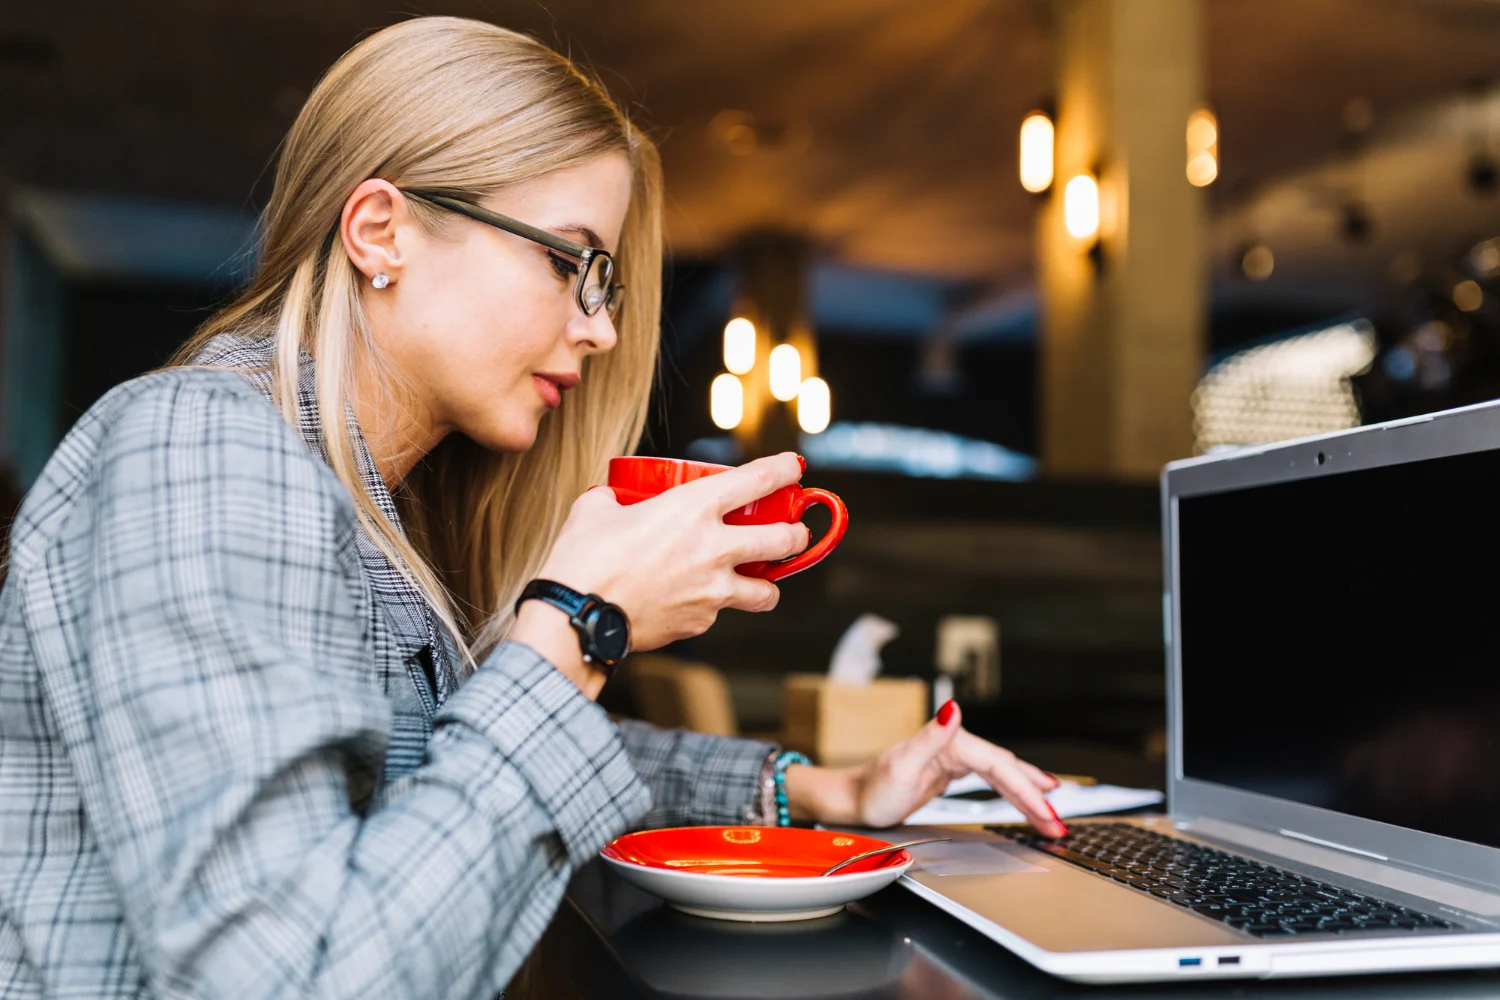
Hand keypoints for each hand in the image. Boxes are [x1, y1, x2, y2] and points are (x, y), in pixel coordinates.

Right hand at [513, 452, 809, 691]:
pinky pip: (719, 614)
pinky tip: (691, 602)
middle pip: (784, 540)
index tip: (794, 467)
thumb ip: (615, 499)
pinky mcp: (700, 623)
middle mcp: (715, 547)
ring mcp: (713, 590)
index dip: (784, 469)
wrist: (577, 615)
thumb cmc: (584, 560)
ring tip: (757, 582)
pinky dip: (712, 607)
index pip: (759, 480)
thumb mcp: (596, 510)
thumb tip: (613, 500)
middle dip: (797, 535)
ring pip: (767, 592)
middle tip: (794, 533)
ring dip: (767, 585)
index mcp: (694, 507)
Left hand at [783, 700, 1069, 837]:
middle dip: (1036, 798)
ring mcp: (955, 757)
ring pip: (1004, 774)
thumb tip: (952, 708)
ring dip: (1030, 795)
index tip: (1046, 814)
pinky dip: (1014, 789)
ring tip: (1054, 814)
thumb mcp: (901, 765)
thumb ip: (930, 736)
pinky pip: (993, 780)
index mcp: (950, 742)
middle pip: (1007, 769)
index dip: (1026, 791)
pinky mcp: (953, 771)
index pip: (999, 766)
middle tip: (1058, 825)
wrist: (854, 799)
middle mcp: (956, 744)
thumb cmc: (873, 789)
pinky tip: (1030, 793)